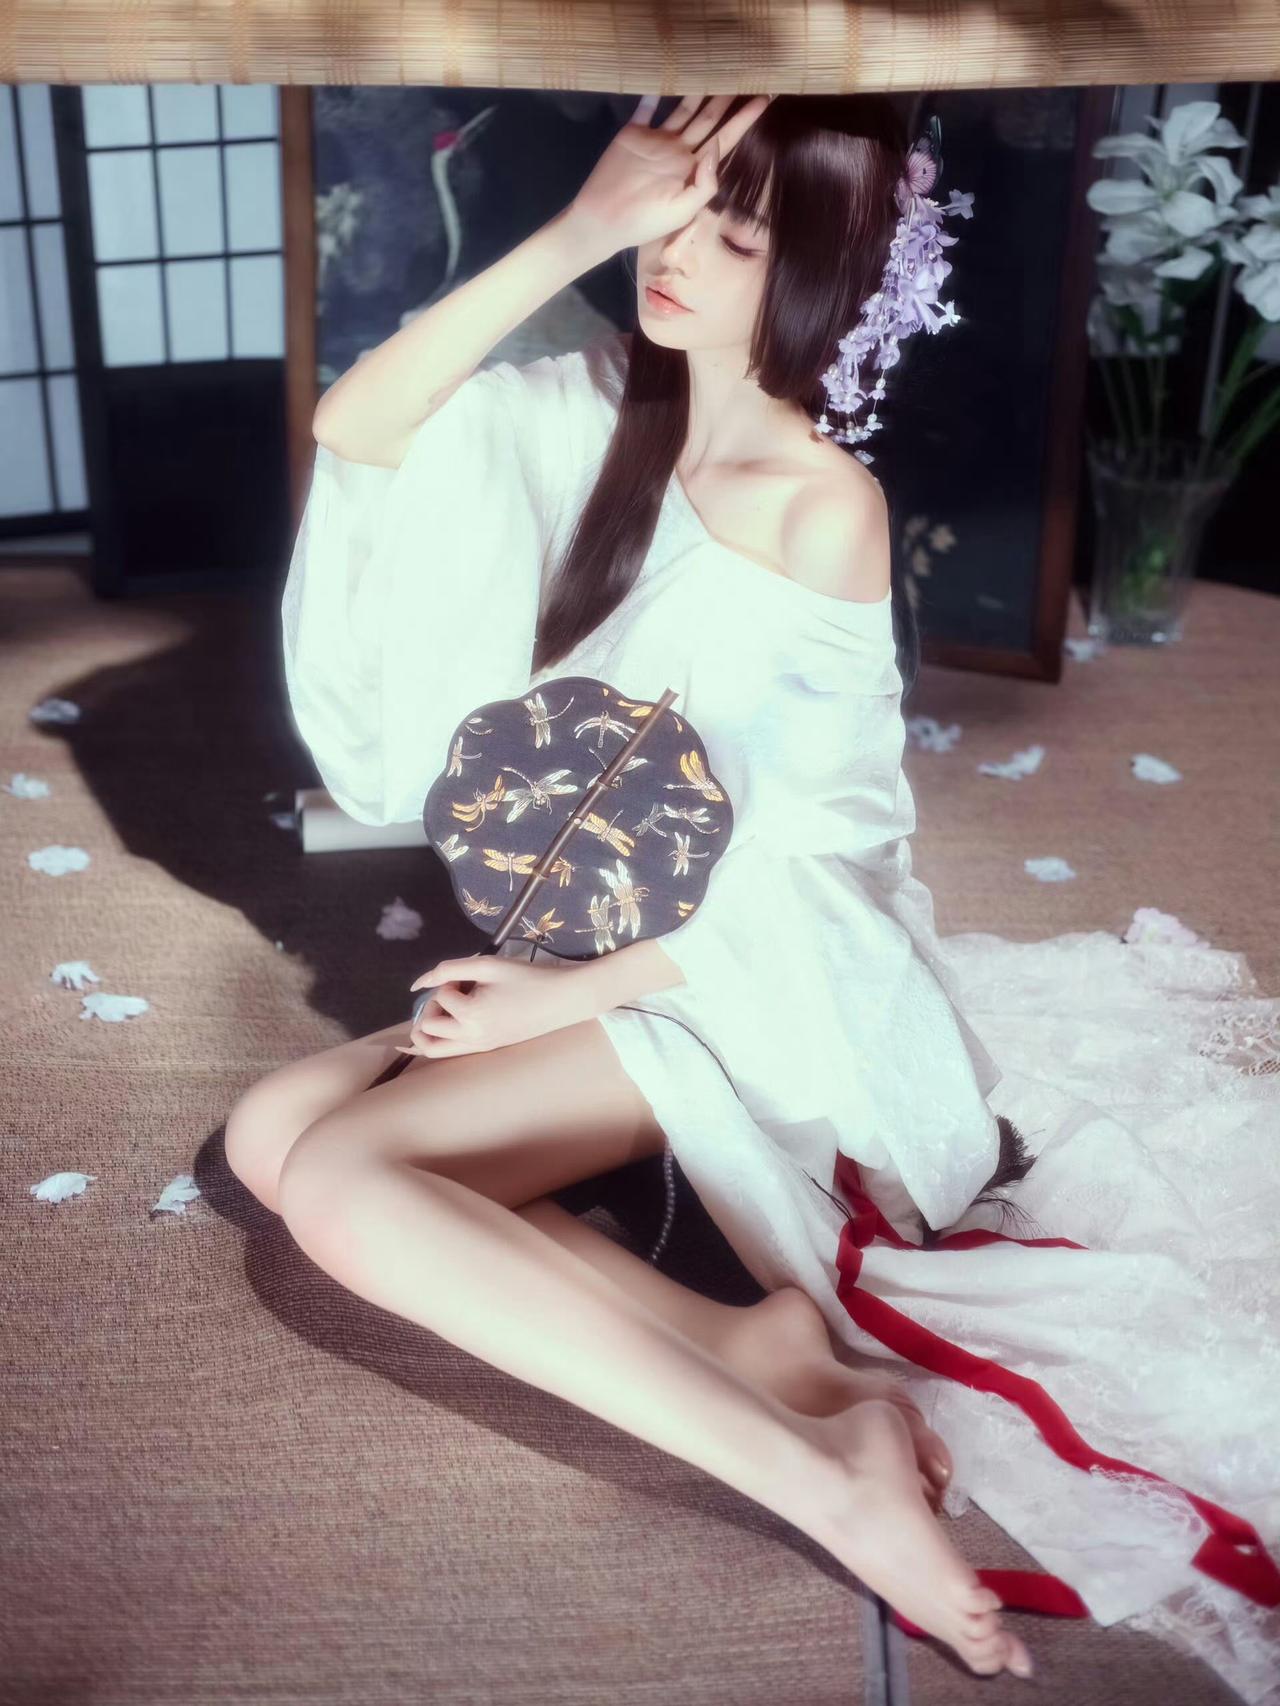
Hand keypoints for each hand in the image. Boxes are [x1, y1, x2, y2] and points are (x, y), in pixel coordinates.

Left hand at [396, 954, 602, 1058]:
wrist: (563, 999)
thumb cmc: (528, 978)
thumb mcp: (487, 965)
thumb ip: (449, 969)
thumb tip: (418, 983)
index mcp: (472, 1016)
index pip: (440, 997)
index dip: (449, 981)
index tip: (469, 976)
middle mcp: (472, 1038)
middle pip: (426, 1028)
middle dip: (432, 1005)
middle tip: (454, 991)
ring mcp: (479, 1048)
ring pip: (433, 1049)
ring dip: (429, 1028)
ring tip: (444, 1009)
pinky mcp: (487, 1050)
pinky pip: (451, 1052)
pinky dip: (441, 1038)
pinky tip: (449, 1022)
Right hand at [564, 92, 772, 259]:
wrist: (603, 220)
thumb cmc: (645, 222)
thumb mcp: (683, 211)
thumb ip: (706, 183)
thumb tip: (718, 148)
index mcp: (694, 170)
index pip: (726, 139)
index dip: (745, 120)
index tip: (764, 99)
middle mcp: (679, 151)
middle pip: (709, 119)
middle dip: (727, 99)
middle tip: (745, 74)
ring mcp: (657, 140)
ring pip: (684, 108)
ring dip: (699, 90)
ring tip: (715, 67)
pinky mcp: (634, 132)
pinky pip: (646, 107)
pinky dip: (653, 91)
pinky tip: (665, 72)